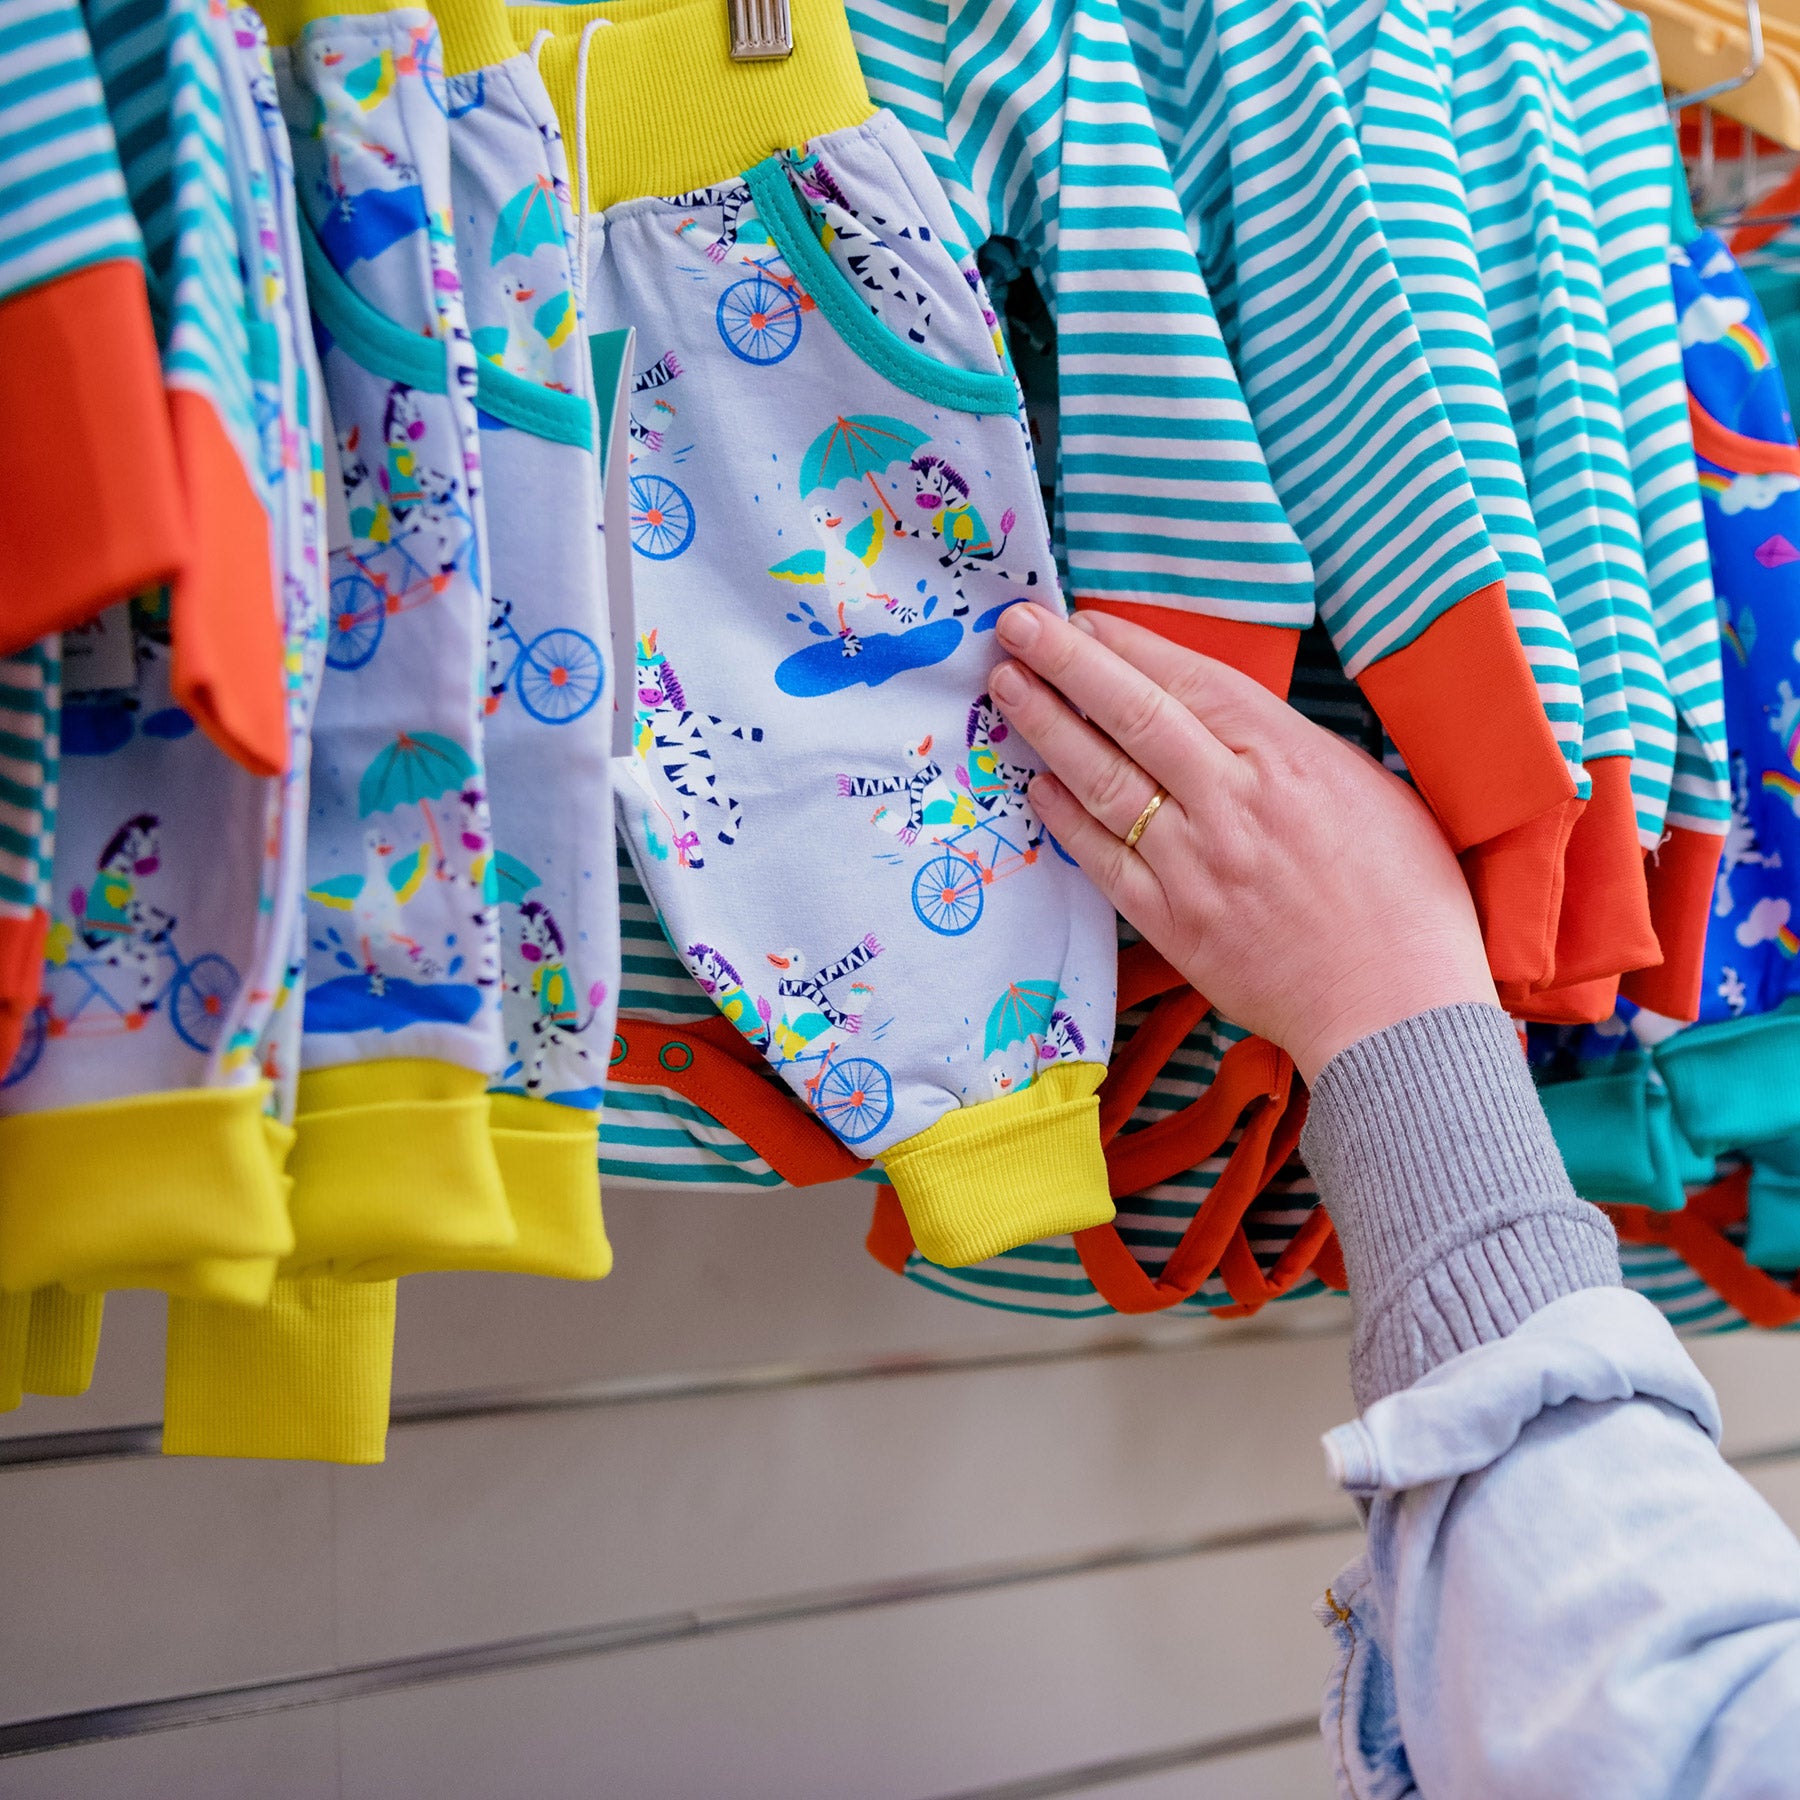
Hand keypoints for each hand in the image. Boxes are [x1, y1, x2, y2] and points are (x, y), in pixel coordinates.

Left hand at [989, 605, 1496, 1083]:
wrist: (1396, 1013)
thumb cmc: (1406, 900)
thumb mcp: (1370, 789)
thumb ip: (1293, 748)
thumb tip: (1229, 716)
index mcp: (1289, 759)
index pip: (1188, 682)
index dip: (1127, 646)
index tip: (1083, 620)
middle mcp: (1232, 804)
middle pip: (1133, 716)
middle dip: (1066, 664)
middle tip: (1017, 628)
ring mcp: (1193, 866)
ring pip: (1103, 782)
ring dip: (1048, 730)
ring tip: (1008, 689)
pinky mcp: (1171, 925)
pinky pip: (1102, 860)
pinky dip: (1065, 818)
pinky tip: (1037, 784)